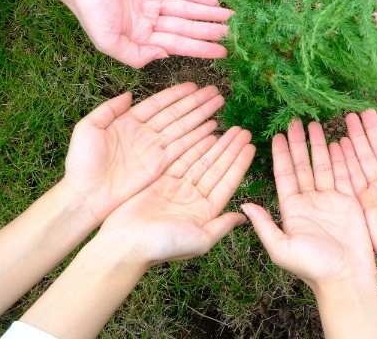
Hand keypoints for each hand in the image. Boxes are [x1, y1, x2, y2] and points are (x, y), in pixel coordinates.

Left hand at [60, 83, 226, 224]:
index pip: (158, 103)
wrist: (85, 196)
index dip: (177, 94)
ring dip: (202, 117)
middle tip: (216, 93)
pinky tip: (212, 130)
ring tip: (218, 106)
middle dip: (196, 103)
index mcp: (128, 122)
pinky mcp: (160, 166)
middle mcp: (145, 134)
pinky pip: (183, 148)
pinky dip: (199, 139)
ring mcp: (154, 150)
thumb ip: (108, 109)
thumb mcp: (87, 129)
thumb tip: (129, 94)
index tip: (194, 85)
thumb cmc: (81, 164)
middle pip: (176, 114)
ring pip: (183, 129)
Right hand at [61, 0, 229, 67]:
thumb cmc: (89, 9)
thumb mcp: (107, 41)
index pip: (178, 46)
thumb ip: (134, 56)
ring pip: (187, 10)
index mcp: (140, 39)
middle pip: (187, 28)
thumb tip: (164, 58)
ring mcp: (151, 3)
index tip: (223, 53)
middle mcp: (149, 23)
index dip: (201, 49)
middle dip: (209, 32)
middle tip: (234, 34)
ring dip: (208, 13)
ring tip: (230, 17)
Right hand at [96, 125, 254, 263]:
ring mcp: (177, 189)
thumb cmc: (163, 247)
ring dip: (215, 145)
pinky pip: (180, 159)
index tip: (251, 146)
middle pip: (217, 168)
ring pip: (201, 161)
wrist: (124, 245)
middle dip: (231, 149)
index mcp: (206, 212)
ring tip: (229, 129)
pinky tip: (205, 135)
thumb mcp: (200, 240)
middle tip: (244, 131)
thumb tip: (244, 218)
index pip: (227, 182)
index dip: (240, 163)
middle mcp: (193, 199)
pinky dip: (193, 147)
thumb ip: (222, 226)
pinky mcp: (160, 182)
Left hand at [242, 120, 376, 288]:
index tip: (276, 134)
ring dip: (318, 145)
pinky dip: (341, 157)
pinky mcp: (349, 201)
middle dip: (298, 143)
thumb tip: (243, 205)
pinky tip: (338, 140)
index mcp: (291, 209)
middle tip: (295, 120)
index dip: (280, 154)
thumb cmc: (312, 267)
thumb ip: (264, 225)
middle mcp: (309, 201)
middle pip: (302, 165)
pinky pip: (343, 174)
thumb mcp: (281, 248)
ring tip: (315, 124)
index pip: (284, 175)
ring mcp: (330, 199)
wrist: (346, 278)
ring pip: (322, 165)